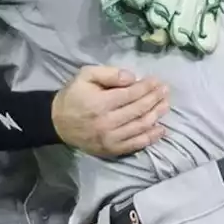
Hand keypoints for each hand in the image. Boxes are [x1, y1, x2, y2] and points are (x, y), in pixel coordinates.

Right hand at [52, 66, 168, 157]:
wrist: (57, 122)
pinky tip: (161, 130)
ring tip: (165, 106)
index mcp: (100, 103)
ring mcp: (109, 139)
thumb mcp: (85, 76)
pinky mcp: (110, 150)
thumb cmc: (73, 96)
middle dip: (155, 99)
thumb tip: (132, 78)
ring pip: (140, 127)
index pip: (131, 94)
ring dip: (156, 116)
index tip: (158, 81)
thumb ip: (108, 74)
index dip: (147, 87)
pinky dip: (150, 138)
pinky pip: (135, 144)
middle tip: (166, 91)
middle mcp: (106, 122)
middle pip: (139, 110)